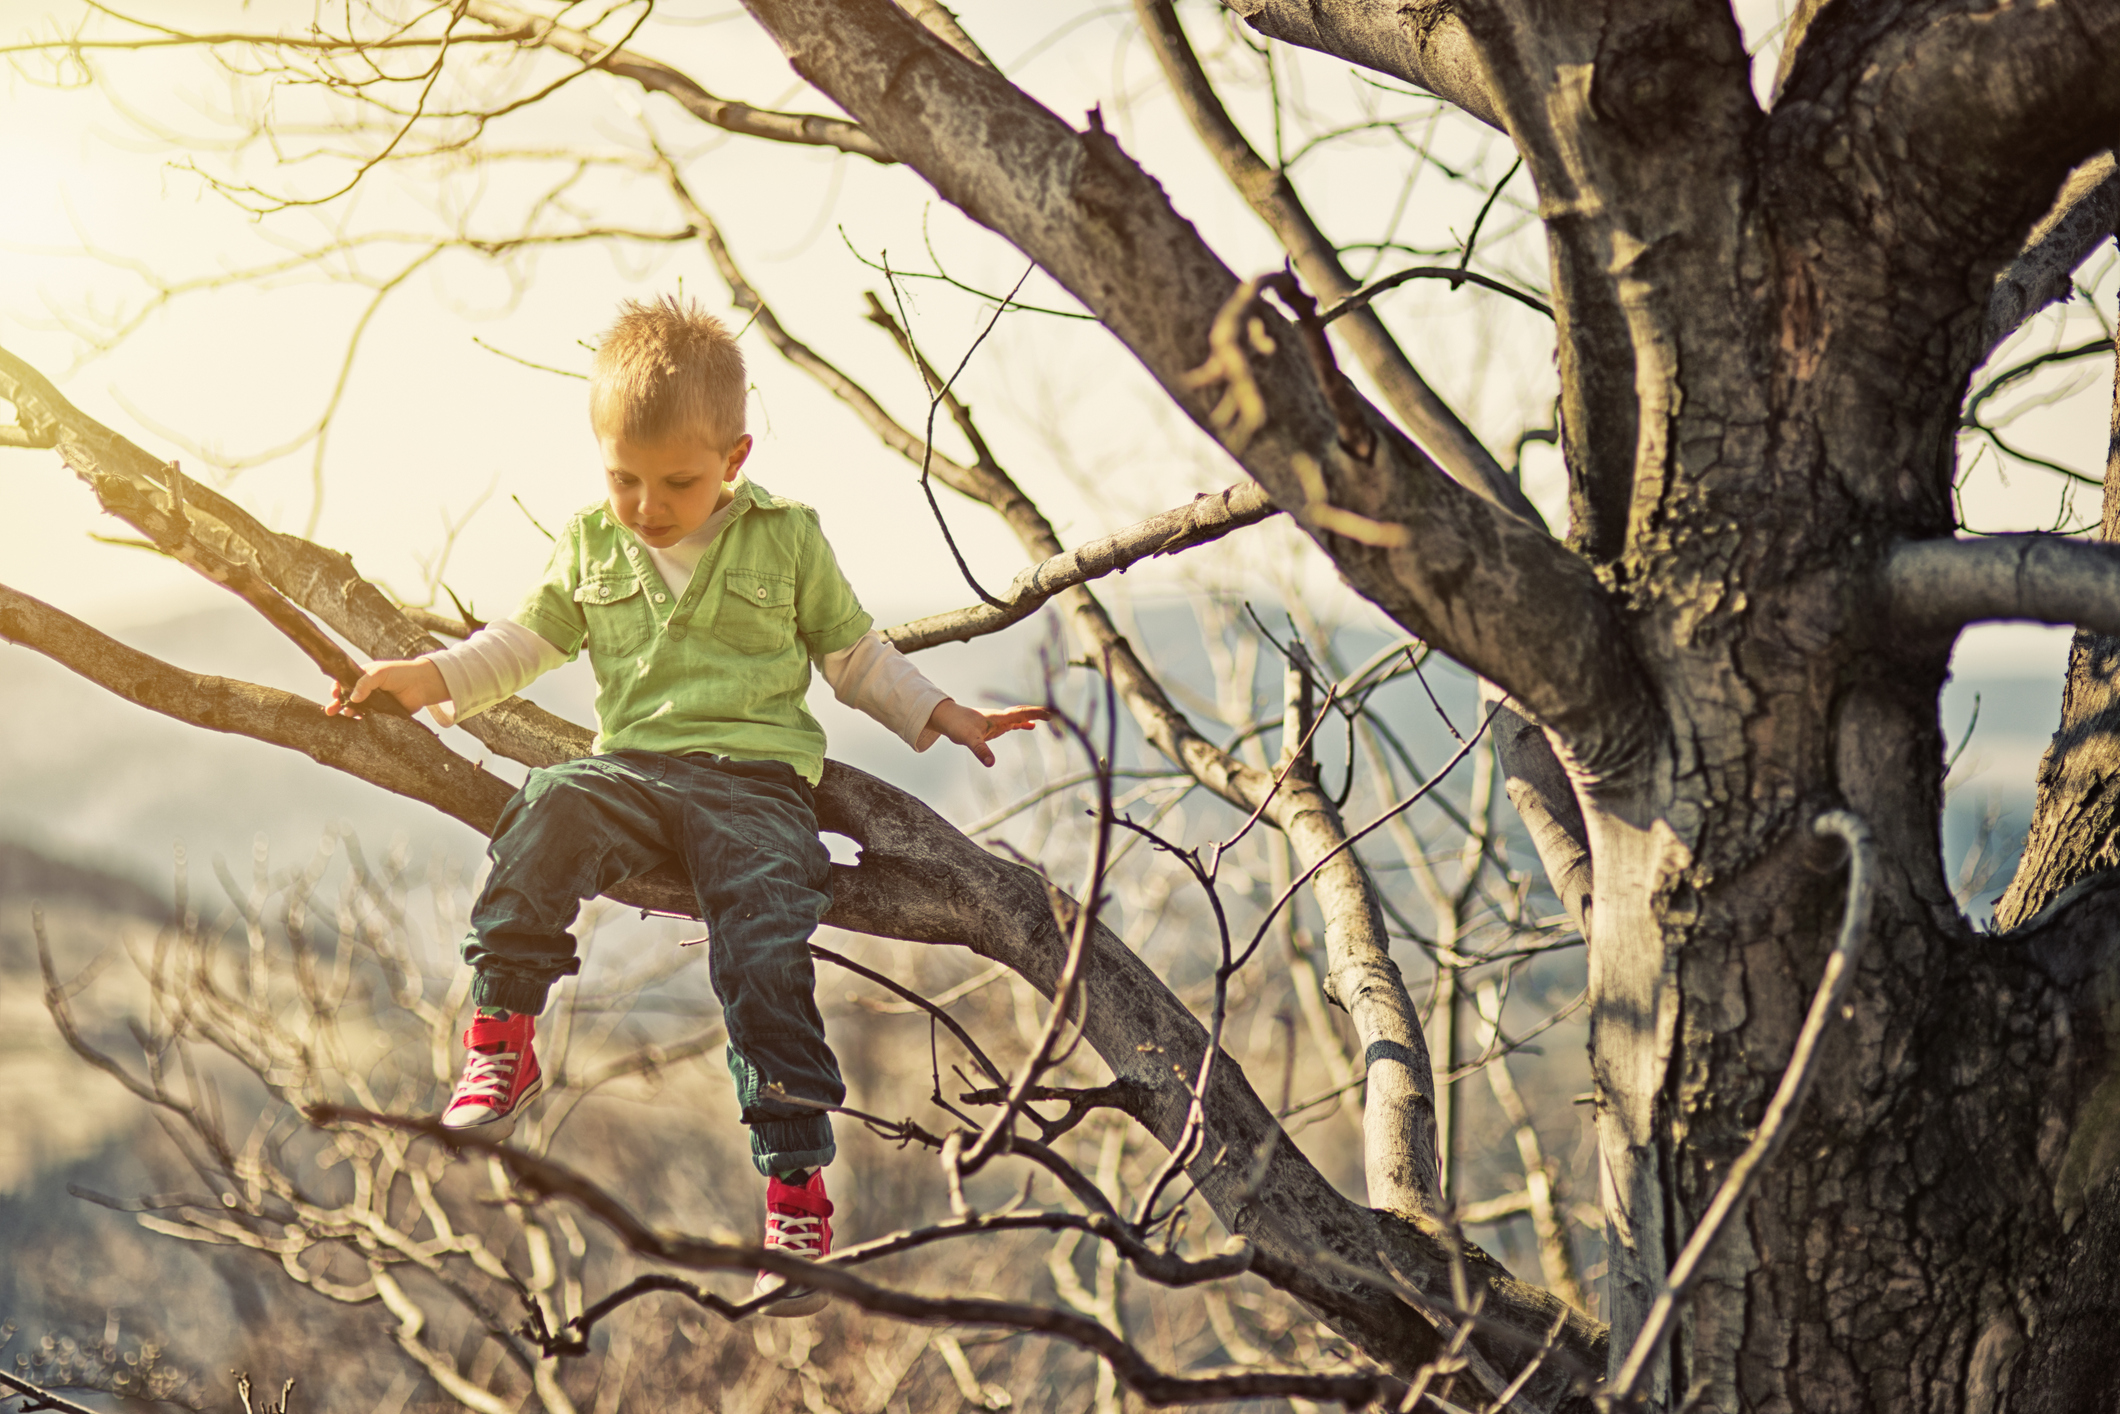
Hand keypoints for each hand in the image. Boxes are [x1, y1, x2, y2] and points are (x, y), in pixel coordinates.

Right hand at [325, 658, 446, 717]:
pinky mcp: (383, 714)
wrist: (423, 684)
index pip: (344, 682)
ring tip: (348, 714)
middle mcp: (366, 690)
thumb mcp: (380, 673)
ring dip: (349, 713)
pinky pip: (370, 719)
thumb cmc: (401, 673)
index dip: (337, 688)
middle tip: (330, 711)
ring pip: (356, 710)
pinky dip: (362, 722)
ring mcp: (374, 703)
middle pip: (347, 698)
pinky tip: (358, 722)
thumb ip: (365, 683)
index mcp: (363, 677)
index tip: (335, 693)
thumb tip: (353, 698)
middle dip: (337, 704)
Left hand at [927, 700, 1051, 766]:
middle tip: (1056, 714)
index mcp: (998, 718)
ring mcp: (997, 721)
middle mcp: (1000, 717)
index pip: (1021, 713)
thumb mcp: (969, 739)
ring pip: (1020, 716)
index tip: (1051, 713)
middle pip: (1024, 712)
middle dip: (1039, 713)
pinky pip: (1013, 723)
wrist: (946, 718)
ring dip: (1033, 717)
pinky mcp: (993, 726)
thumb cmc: (957, 725)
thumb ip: (981, 750)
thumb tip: (991, 763)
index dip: (1036, 713)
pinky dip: (1023, 724)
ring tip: (1049, 719)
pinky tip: (1030, 727)